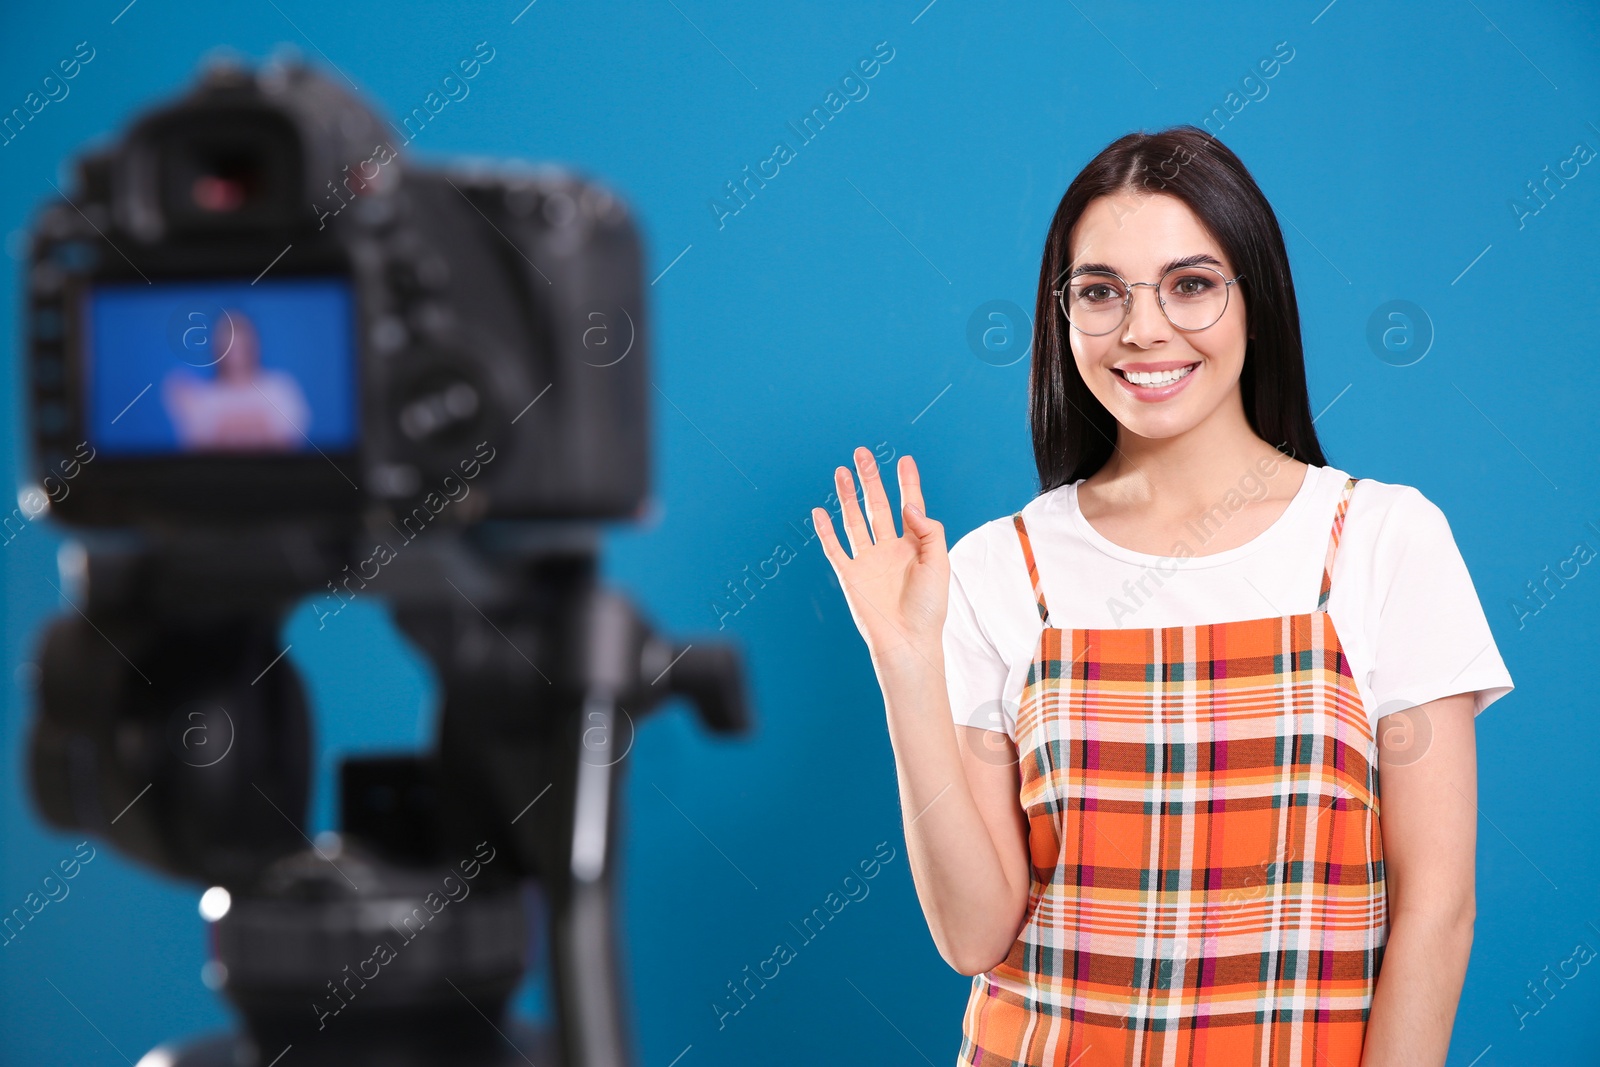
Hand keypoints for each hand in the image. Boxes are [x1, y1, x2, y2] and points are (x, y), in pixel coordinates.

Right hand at [813, 447, 948, 671]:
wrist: (908, 641)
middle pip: (878, 505)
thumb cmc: (929, 609)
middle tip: (863, 454)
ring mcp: (868, 561)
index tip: (904, 461)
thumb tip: (908, 506)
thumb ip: (928, 531)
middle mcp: (889, 549)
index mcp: (914, 546)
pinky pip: (835, 548)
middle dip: (871, 479)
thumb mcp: (939, 564)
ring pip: (855, 520)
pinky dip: (825, 530)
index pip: (910, 506)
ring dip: (848, 496)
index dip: (907, 483)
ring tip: (842, 472)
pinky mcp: (850, 575)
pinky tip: (820, 511)